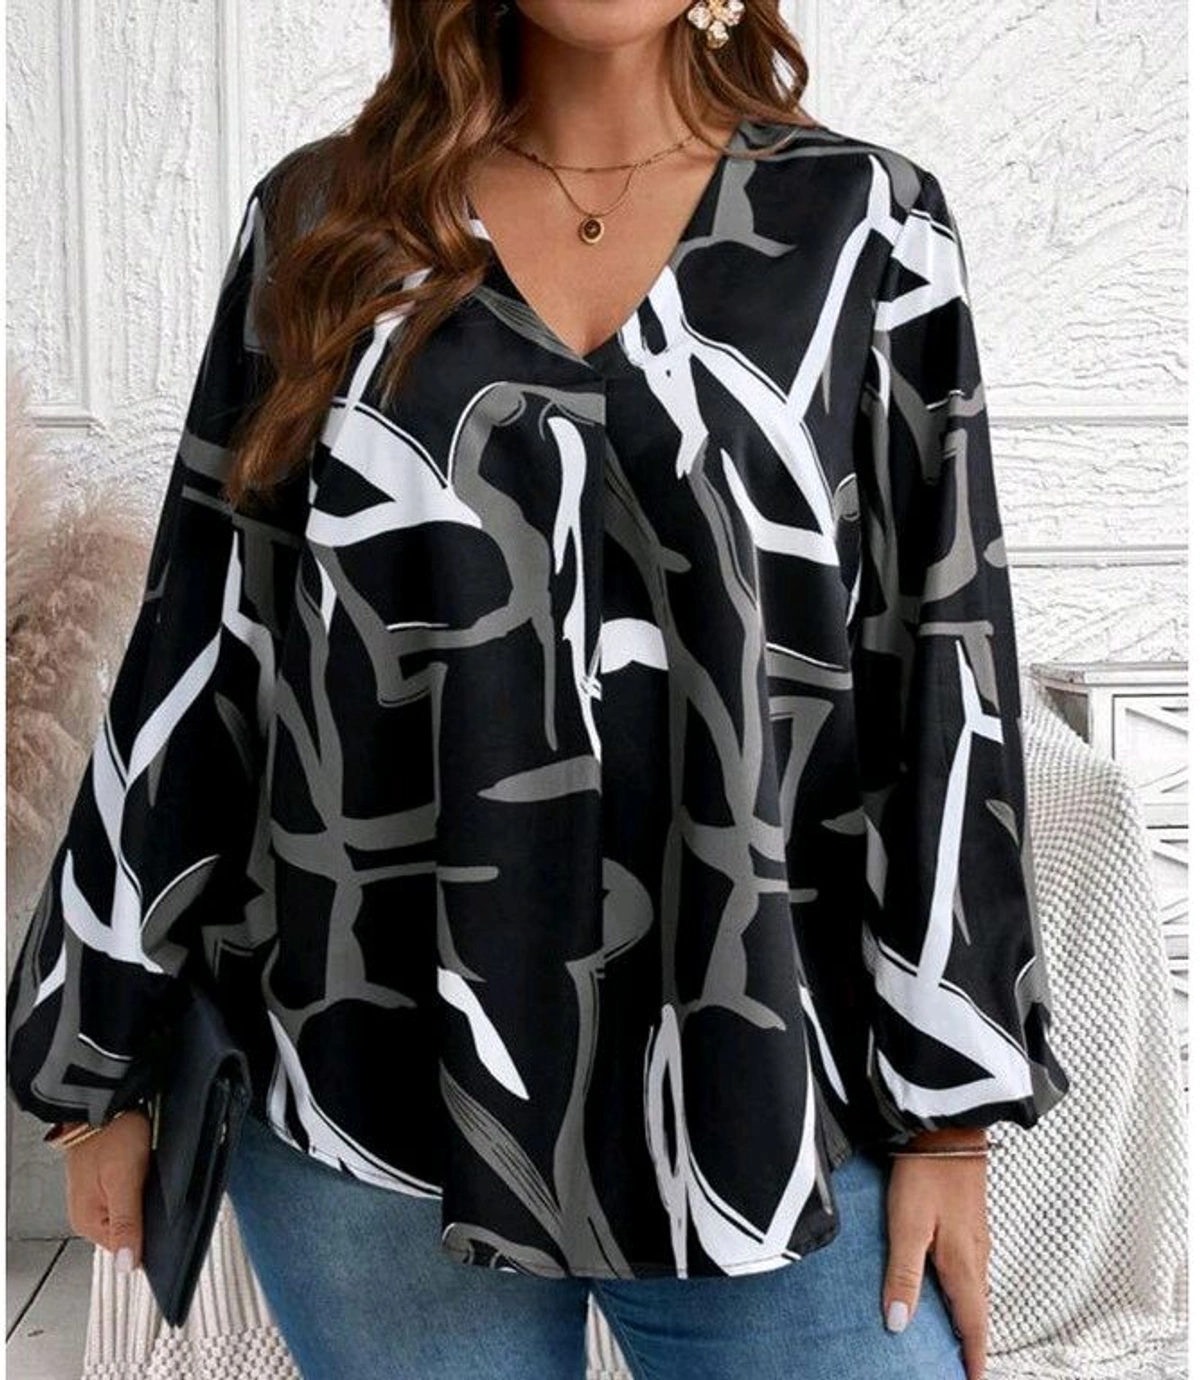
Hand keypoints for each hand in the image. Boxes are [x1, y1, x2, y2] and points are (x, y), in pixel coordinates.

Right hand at [62, 1110, 151, 1272]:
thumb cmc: (113, 1134)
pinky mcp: (107, 1181)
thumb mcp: (124, 1180)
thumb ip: (126, 1222)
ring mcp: (98, 1197)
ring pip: (133, 1212)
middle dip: (150, 1217)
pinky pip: (131, 1195)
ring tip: (155, 1180)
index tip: (165, 1222)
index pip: (126, 1249)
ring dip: (148, 1201)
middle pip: (130, 1231)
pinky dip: (144, 1187)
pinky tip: (150, 1175)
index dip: (150, 1239)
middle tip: (159, 1192)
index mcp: (89, 1221)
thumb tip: (127, 1266)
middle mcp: (91, 1213)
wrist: (107, 1100)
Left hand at [882, 1126, 990, 1379]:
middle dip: (971, 1341)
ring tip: (956, 1336)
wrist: (950, 1127)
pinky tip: (950, 1285)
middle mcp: (976, 1256)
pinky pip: (971, 1267)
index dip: (972, 1357)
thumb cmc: (926, 1174)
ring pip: (975, 1289)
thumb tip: (898, 1325)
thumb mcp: (907, 1225)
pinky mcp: (969, 1219)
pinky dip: (964, 1289)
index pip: (972, 1325)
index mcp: (963, 1265)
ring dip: (968, 1316)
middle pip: (977, 1311)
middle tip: (962, 1366)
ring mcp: (976, 1236)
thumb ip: (903, 1274)